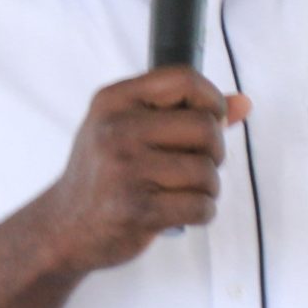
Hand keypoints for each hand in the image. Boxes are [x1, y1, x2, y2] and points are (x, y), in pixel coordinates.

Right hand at [33, 70, 250, 273]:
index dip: (212, 101)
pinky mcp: (136, 209)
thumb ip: (186, 112)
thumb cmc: (106, 174)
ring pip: (207, 171)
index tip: (212, 121)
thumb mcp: (131, 129)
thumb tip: (244, 103)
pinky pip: (201, 206)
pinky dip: (202, 213)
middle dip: (215, 152)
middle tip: (198, 166)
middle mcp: (116, 129)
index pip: (185, 79)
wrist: (63, 228)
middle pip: (205, 127)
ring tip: (184, 192)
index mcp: (114, 101)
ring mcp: (124, 169)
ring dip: (208, 188)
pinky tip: (180, 212)